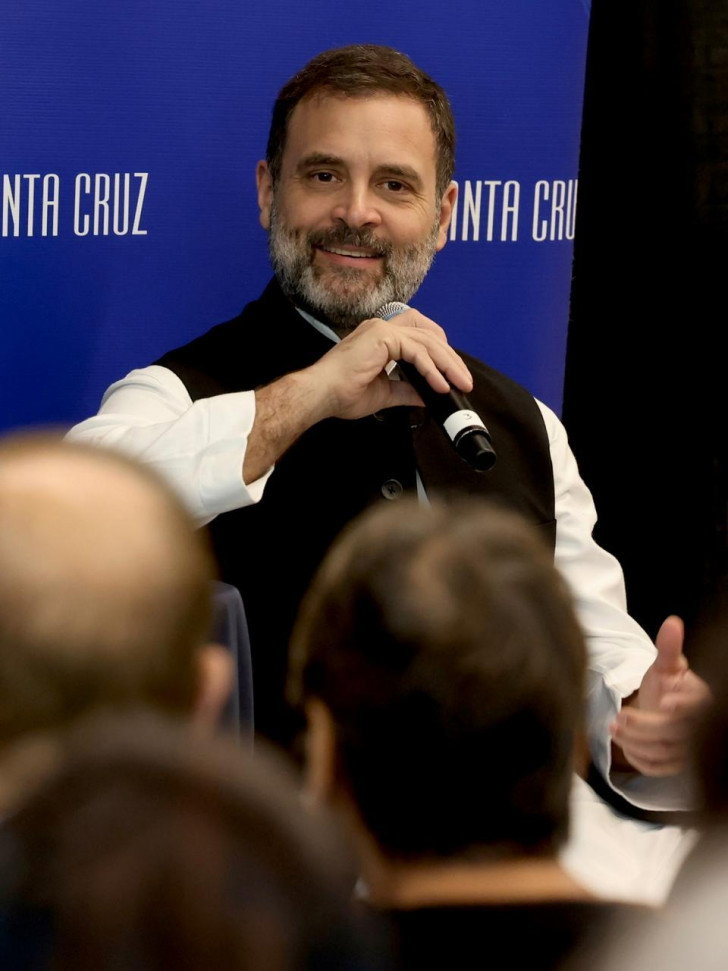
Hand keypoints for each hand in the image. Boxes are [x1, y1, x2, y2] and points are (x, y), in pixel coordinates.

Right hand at [244, 308, 471, 484]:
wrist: (321, 395)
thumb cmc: (341, 393)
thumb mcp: (384, 393)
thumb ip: (407, 390)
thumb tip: (427, 395)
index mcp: (380, 338)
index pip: (419, 335)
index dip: (439, 352)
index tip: (451, 374)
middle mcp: (381, 328)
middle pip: (428, 335)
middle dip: (450, 358)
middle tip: (464, 380)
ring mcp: (381, 329)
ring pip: (426, 340)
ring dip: (447, 363)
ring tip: (459, 383)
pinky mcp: (381, 337)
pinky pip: (416, 351)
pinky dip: (431, 368)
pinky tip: (439, 385)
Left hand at [610, 615, 710, 775]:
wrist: (659, 709)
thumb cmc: (663, 686)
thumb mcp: (664, 666)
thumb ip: (668, 648)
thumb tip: (672, 622)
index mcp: (700, 701)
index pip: (698, 708)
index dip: (684, 706)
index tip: (665, 702)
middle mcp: (698, 729)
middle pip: (676, 734)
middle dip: (646, 727)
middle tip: (619, 717)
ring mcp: (687, 750)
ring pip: (665, 754)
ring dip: (636, 743)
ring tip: (613, 728)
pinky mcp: (673, 766)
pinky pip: (658, 769)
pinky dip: (639, 759)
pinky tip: (624, 745)